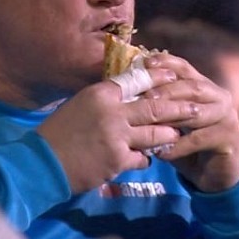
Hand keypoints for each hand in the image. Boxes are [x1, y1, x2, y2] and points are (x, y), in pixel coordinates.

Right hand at [37, 65, 184, 192]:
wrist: (42, 162)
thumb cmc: (58, 133)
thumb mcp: (79, 105)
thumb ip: (104, 99)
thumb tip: (127, 93)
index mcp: (101, 94)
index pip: (137, 80)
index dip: (159, 78)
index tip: (175, 76)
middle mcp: (111, 112)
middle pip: (155, 107)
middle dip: (179, 108)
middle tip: (196, 107)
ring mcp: (116, 136)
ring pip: (155, 134)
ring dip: (168, 135)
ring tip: (178, 134)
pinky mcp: (117, 160)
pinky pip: (143, 158)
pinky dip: (147, 158)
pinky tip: (147, 158)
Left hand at [139, 53, 238, 192]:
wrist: (214, 173)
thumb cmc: (188, 143)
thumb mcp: (172, 121)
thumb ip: (158, 106)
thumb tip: (126, 93)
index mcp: (204, 87)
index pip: (185, 69)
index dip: (166, 63)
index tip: (145, 63)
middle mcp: (219, 97)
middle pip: (192, 88)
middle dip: (167, 91)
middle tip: (144, 98)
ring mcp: (227, 117)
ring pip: (197, 112)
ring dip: (171, 117)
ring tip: (149, 123)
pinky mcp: (228, 139)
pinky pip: (199, 140)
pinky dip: (178, 146)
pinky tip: (160, 153)